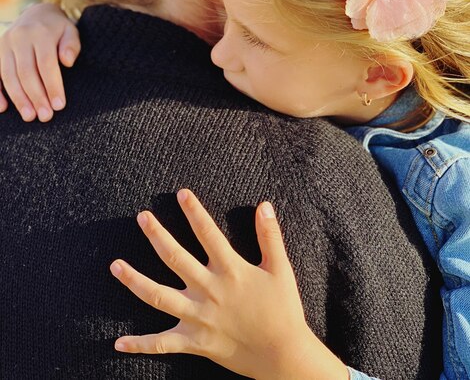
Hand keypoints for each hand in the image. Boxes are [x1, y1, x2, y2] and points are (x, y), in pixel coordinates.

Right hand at [0, 3, 79, 121]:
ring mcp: (4, 44)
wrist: (36, 13)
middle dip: (36, 97)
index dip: (52, 86)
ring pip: (9, 76)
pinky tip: (3, 108)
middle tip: (45, 116)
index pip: (46, 64)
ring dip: (19, 99)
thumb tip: (67, 62)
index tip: (59, 106)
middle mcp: (19, 38)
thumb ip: (72, 45)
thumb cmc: (58, 29)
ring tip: (30, 117)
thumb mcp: (70, 31)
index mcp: (40, 33)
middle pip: (26, 72)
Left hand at [110, 190, 347, 379]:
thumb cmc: (283, 310)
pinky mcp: (195, 342)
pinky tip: (118, 342)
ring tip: (115, 266)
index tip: (181, 193)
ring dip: (135, 281)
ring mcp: (198, 317)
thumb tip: (264, 205)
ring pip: (158, 297)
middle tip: (142, 217)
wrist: (283, 356)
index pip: (208, 234)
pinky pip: (162, 344)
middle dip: (157, 235)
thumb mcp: (280, 269)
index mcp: (230, 271)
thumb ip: (270, 236)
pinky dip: (140, 345)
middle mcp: (209, 291)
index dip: (194, 212)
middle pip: (175, 258)